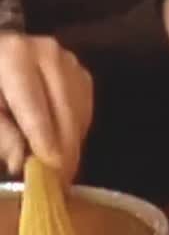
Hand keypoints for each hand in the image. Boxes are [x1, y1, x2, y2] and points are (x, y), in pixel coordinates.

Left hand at [0, 34, 93, 183]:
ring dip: (71, 142)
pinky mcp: (79, 71)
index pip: (36, 107)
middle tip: (60, 182)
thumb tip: (19, 161)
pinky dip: (76, 130)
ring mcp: (68, 60)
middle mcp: (48, 52)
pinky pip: (85, 107)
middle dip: (64, 148)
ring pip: (79, 110)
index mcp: (16, 57)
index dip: (44, 141)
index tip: (52, 172)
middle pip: (64, 109)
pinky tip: (62, 145)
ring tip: (59, 170)